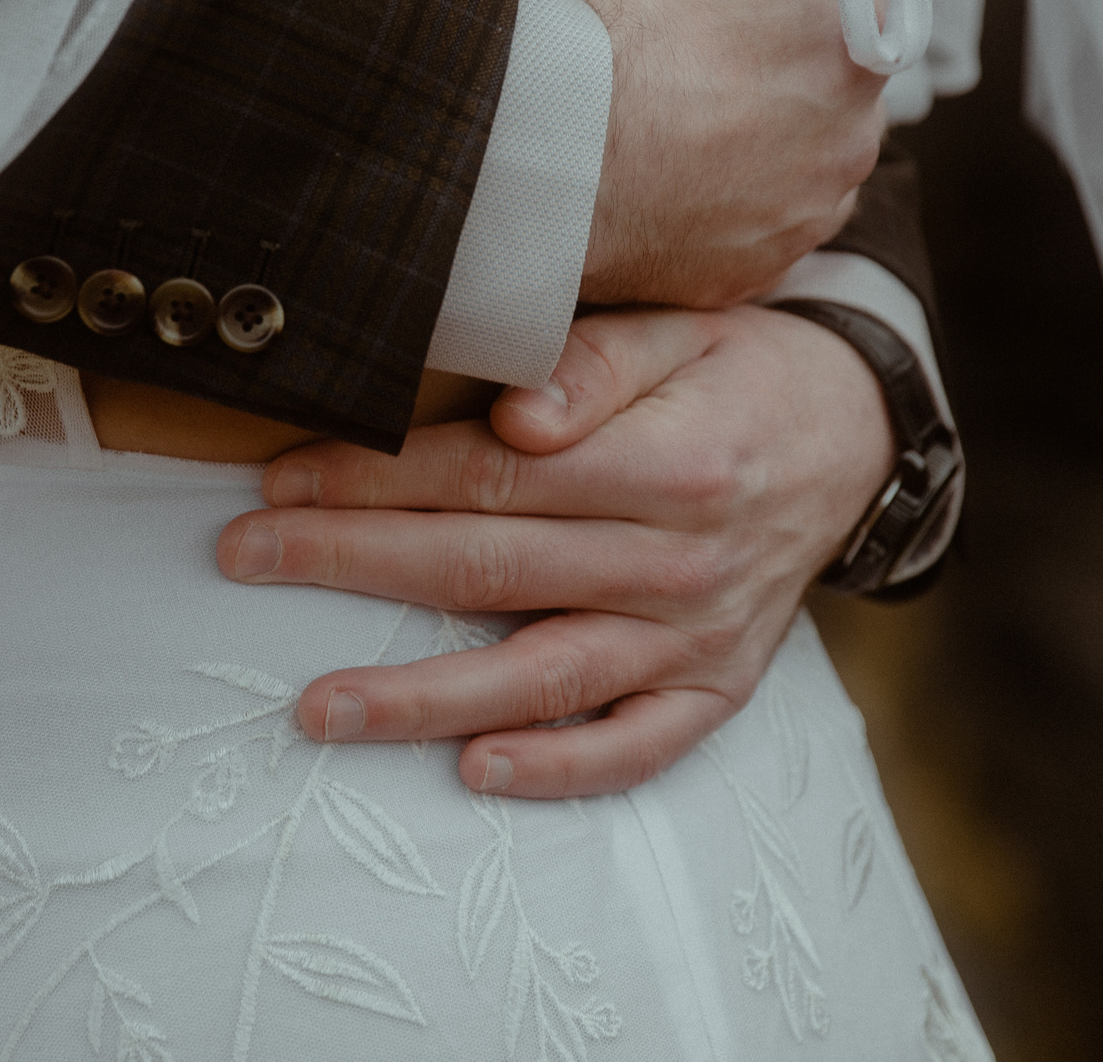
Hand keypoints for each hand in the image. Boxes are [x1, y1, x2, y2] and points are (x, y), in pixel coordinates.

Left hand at [214, 305, 893, 797]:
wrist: (856, 438)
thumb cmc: (738, 372)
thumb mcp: (682, 329)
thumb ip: (593, 365)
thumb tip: (515, 413)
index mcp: (667, 462)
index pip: (489, 476)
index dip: (376, 477)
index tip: (281, 477)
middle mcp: (681, 560)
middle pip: (489, 570)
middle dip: (353, 562)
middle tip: (246, 559)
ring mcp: (698, 637)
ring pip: (542, 677)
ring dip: (423, 698)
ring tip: (320, 707)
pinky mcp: (715, 689)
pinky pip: (634, 746)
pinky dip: (559, 768)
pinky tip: (474, 773)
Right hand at [551, 0, 885, 308]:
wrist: (544, 135)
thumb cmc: (629, 15)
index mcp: (860, 54)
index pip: (861, 24)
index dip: (797, 10)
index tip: (739, 10)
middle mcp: (850, 147)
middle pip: (831, 106)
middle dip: (783, 88)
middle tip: (697, 67)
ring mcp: (798, 221)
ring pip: (797, 177)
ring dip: (758, 156)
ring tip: (674, 131)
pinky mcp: (744, 277)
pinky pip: (747, 238)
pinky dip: (717, 214)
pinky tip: (663, 184)